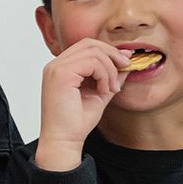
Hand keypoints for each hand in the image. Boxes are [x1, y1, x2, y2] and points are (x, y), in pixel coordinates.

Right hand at [35, 38, 129, 171]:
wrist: (64, 140)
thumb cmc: (76, 122)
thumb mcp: (100, 94)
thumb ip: (110, 77)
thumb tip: (126, 63)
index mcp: (62, 68)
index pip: (86, 46)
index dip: (108, 50)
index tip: (125, 61)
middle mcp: (56, 65)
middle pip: (89, 43)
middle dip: (112, 54)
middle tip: (126, 67)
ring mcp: (56, 68)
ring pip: (93, 52)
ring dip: (110, 69)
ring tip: (112, 88)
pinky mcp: (61, 74)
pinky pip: (91, 62)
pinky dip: (104, 74)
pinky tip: (104, 90)